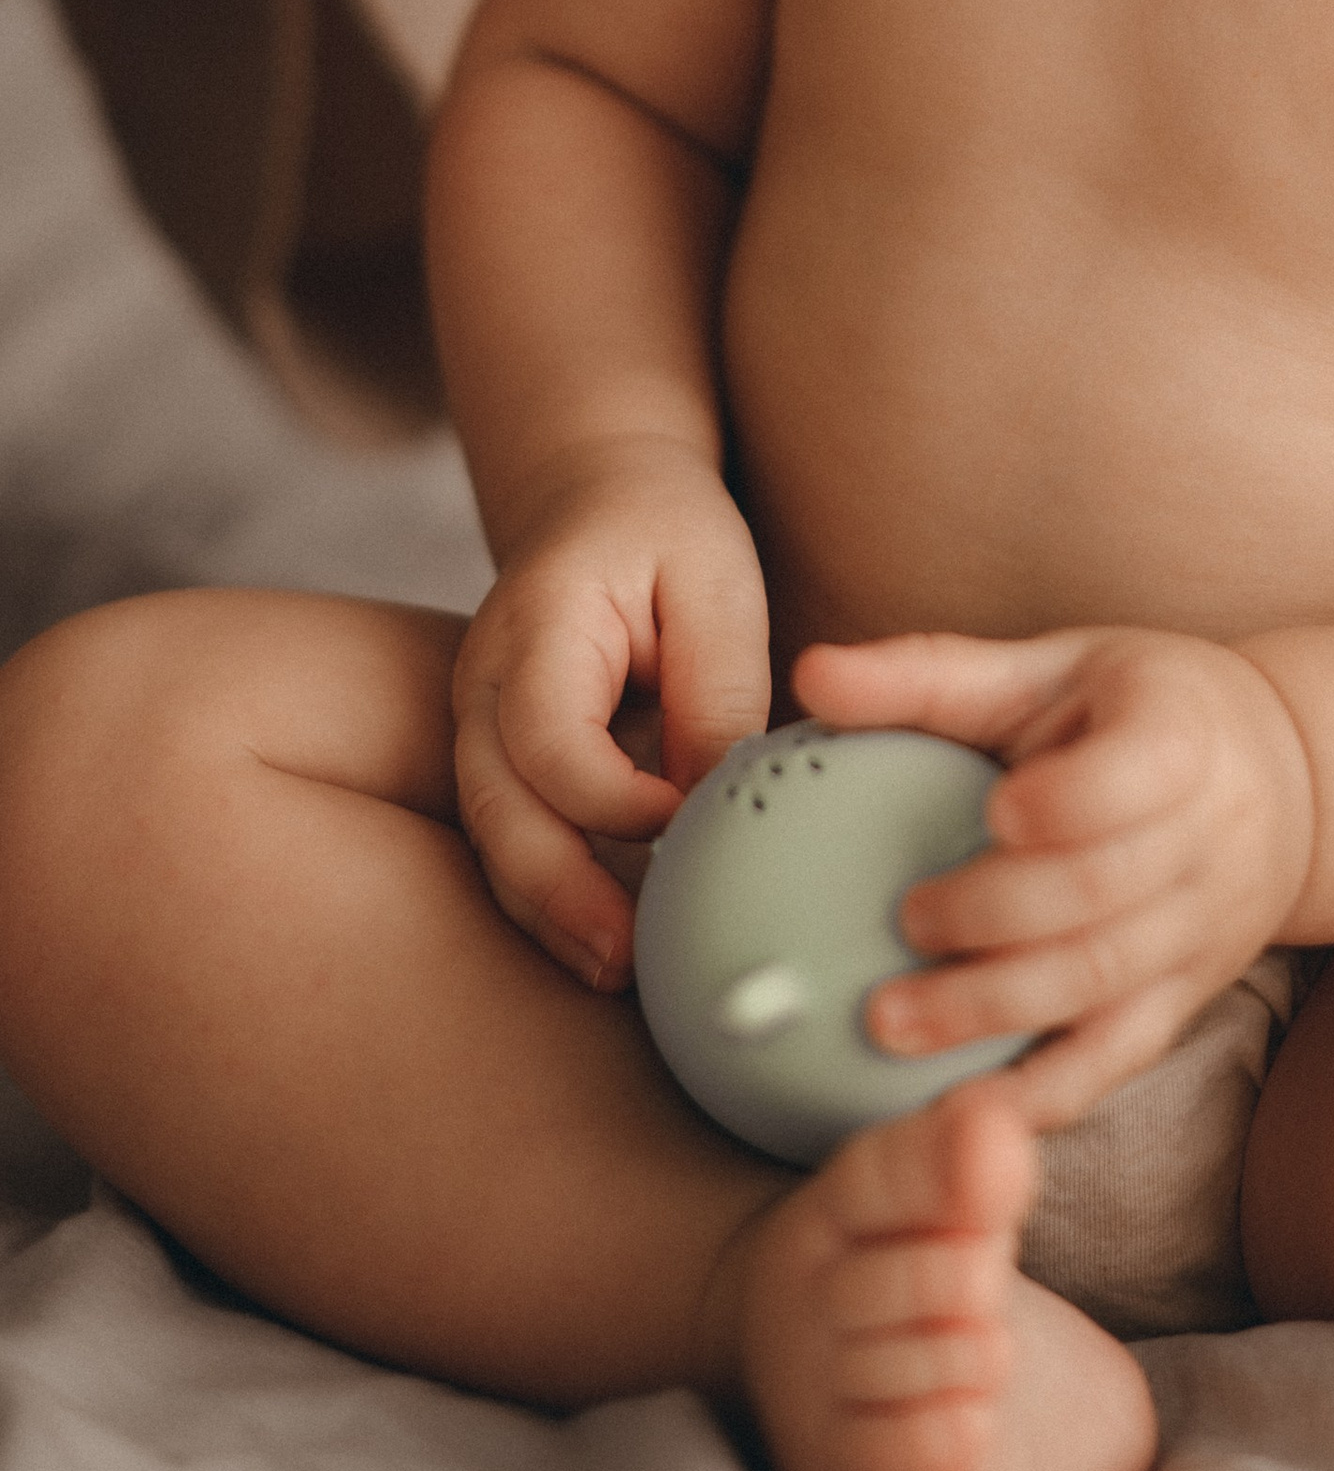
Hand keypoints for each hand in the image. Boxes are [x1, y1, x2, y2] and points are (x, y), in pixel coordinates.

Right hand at [450, 434, 771, 991]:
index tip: (689, 819)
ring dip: (550, 912)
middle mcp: (483, 684)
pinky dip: (553, 893)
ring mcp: (479, 727)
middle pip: (498, 809)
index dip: (613, 798)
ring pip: (495, 840)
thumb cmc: (667, 530)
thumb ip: (714, 691)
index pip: (547, 738)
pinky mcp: (501, 761)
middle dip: (559, 894)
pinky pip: (514, 839)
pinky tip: (605, 941)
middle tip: (626, 961)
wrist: (601, 497)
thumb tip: (717, 806)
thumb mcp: (715, 584)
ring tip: (618, 973)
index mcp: (535, 625)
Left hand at [793, 625, 1316, 1128]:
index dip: (1069, 801)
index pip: (1139, 772)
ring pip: (1104, 981)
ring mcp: (1201, 930)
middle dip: (1000, 917)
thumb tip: (811, 673)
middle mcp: (1208, 837)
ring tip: (894, 1025)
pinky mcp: (1184, 999)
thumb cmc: (1138, 708)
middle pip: (1105, 892)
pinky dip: (1041, 1094)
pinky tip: (959, 1111)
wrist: (1285, 781)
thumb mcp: (1055, 666)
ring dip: (997, 1010)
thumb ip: (933, 675)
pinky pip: (1115, 1058)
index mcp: (1179, 734)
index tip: (995, 811)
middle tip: (907, 922)